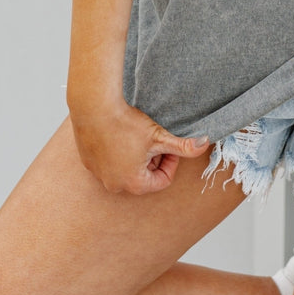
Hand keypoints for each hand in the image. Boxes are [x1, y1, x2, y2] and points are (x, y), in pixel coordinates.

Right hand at [70, 101, 209, 195]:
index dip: (171, 161)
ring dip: (135, 156)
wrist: (95, 109)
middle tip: (152, 139)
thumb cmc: (126, 124)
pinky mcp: (89, 163)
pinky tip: (119, 135)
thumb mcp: (159, 136)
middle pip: (144, 176)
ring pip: (126, 169)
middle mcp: (114, 185)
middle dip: (152, 159)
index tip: (168, 144)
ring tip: (136, 136)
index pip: (163, 180)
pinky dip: (117, 152)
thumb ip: (183, 146)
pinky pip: (108, 163)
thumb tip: (204, 145)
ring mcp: (99, 175)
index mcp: (134, 183)